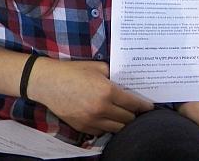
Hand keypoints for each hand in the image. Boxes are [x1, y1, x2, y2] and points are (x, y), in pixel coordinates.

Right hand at [28, 59, 153, 134]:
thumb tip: (127, 82)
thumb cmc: (73, 71)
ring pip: (117, 129)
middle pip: (128, 119)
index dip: (144, 106)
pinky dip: (108, 126)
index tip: (150, 107)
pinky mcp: (82, 127)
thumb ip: (115, 75)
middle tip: (137, 110)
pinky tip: (109, 119)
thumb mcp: (98, 67)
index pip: (133, 104)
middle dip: (134, 114)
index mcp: (108, 92)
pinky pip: (102, 132)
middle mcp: (101, 109)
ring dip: (123, 122)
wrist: (48, 83)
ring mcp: (91, 120)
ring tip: (125, 115)